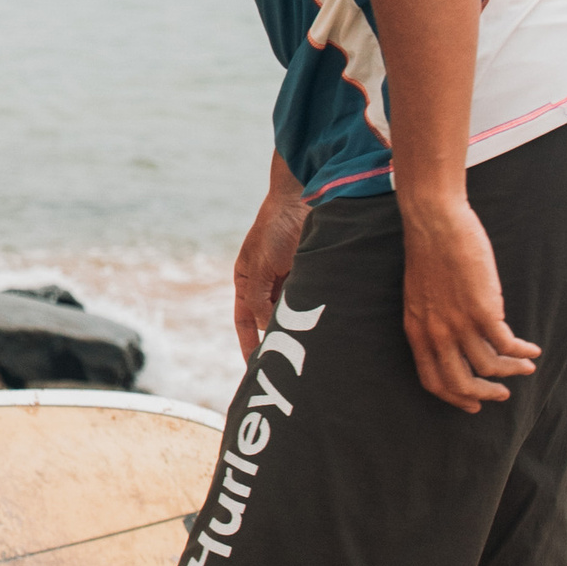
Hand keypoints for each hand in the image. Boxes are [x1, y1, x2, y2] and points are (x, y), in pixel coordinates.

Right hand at [232, 174, 309, 361]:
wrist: (304, 196)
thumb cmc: (275, 228)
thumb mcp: (260, 268)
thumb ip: (259, 300)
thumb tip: (266, 329)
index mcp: (247, 280)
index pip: (244, 321)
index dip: (248, 344)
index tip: (254, 369)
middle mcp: (269, 282)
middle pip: (269, 320)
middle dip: (276, 340)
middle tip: (285, 365)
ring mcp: (292, 279)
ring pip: (292, 312)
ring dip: (297, 326)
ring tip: (307, 348)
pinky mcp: (314, 273)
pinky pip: (312, 299)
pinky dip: (314, 311)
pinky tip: (322, 324)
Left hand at [399, 195, 541, 413]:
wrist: (435, 224)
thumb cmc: (429, 254)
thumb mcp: (420, 297)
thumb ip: (432, 322)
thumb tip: (456, 340)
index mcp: (416, 332)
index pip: (432, 380)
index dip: (454, 397)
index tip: (473, 404)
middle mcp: (435, 334)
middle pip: (460, 384)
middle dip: (484, 395)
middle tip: (502, 395)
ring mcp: (458, 324)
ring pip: (489, 367)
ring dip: (511, 371)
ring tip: (526, 368)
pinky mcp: (483, 310)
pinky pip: (507, 345)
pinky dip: (522, 352)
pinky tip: (533, 350)